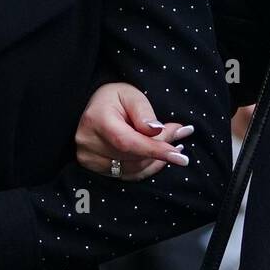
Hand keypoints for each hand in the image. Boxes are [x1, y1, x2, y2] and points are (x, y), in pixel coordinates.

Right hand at [74, 83, 194, 180]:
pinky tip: (158, 157)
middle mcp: (88, 143)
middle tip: (180, 134)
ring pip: (133, 168)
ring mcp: (89, 157)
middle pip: (133, 156)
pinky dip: (146, 167)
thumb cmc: (113, 98)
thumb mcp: (131, 95)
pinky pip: (127, 174)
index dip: (155, 150)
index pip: (128, 142)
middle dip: (160, 148)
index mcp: (96, 120)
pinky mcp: (93, 167)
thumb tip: (157, 131)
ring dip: (156, 159)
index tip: (180, 157)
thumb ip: (144, 113)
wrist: (93, 107)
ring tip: (172, 145)